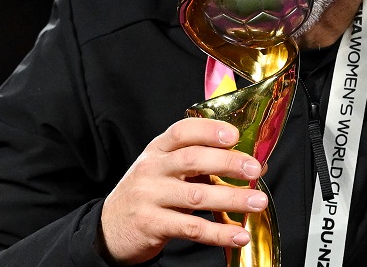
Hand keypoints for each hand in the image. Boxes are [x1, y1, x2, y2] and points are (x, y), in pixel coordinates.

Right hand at [98, 117, 268, 263]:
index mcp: (158, 149)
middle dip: (229, 163)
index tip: (235, 135)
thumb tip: (256, 164)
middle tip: (255, 169)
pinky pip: (191, 228)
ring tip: (257, 202)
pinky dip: (218, 233)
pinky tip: (238, 235)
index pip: (183, 131)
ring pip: (196, 196)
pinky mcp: (151, 225)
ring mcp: (149, 197)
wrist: (109, 229)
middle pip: (193, 159)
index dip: (210, 130)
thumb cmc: (149, 194)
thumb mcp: (168, 171)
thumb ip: (206, 164)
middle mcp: (152, 169)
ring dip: (231, 199)